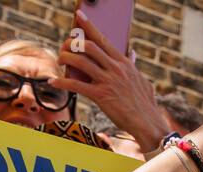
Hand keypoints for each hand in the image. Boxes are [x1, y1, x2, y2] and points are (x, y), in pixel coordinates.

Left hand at [52, 10, 166, 151]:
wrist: (148, 124)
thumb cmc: (146, 105)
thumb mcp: (142, 81)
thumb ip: (134, 66)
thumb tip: (132, 54)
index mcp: (125, 63)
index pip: (103, 39)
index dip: (89, 25)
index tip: (78, 15)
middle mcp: (116, 69)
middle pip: (87, 46)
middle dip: (71, 43)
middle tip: (65, 47)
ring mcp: (108, 82)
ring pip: (79, 61)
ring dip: (65, 58)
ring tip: (60, 61)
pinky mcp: (101, 96)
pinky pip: (76, 85)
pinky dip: (62, 82)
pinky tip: (53, 81)